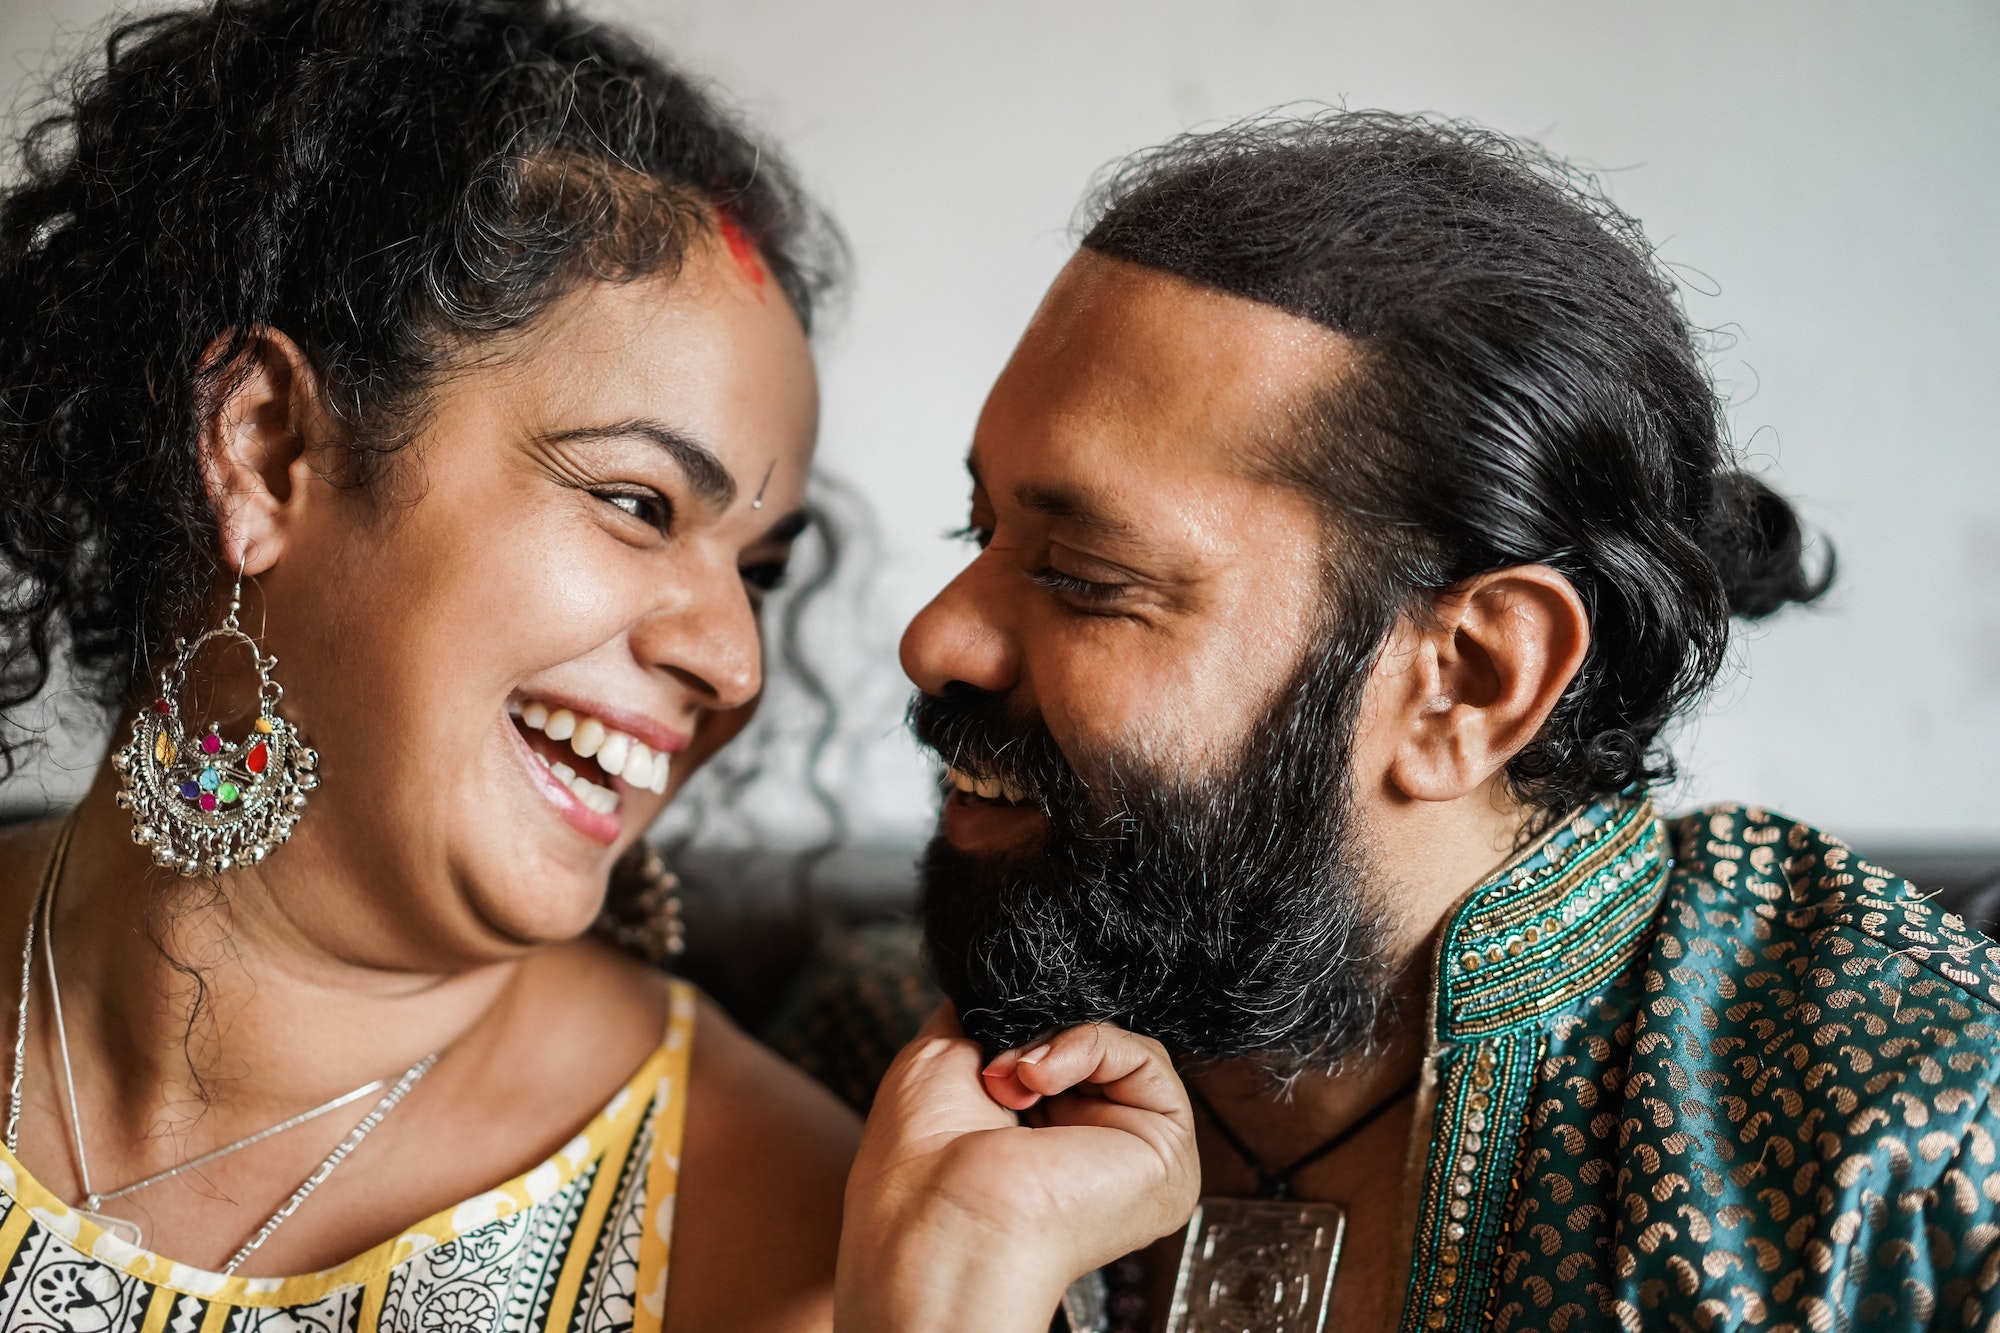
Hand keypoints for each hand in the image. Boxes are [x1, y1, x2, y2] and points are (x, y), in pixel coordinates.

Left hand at [835, 1005, 1198, 1332]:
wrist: (940, 1214)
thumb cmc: (923, 1159)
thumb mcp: (943, 1056)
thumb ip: (988, 1019)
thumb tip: (1012, 985)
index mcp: (1046, 1147)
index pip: (1060, 1058)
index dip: (1028, 1034)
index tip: (989, 1041)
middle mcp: (1094, 1156)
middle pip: (1092, 1050)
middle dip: (1038, 1039)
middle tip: (994, 1069)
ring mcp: (1133, 1158)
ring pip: (1119, 1048)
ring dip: (1054, 1045)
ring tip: (1012, 1081)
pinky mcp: (1166, 1153)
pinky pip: (1143, 1056)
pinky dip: (1086, 1047)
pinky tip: (1037, 1079)